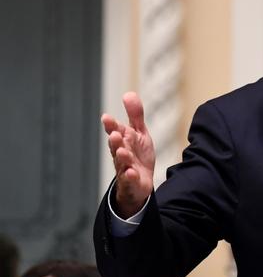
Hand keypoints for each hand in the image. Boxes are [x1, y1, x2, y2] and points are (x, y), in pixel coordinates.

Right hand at [101, 92, 155, 217]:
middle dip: (115, 141)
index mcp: (123, 141)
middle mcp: (121, 154)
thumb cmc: (137, 154)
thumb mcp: (139, 133)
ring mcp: (125, 169)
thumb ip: (135, 115)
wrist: (141, 181)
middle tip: (115, 134)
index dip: (111, 125)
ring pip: (121, 163)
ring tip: (122, 151)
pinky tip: (131, 173)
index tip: (107, 118)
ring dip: (121, 157)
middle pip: (116, 147)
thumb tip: (128, 93)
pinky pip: (130, 180)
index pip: (115, 131)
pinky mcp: (132, 182)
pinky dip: (130, 177)